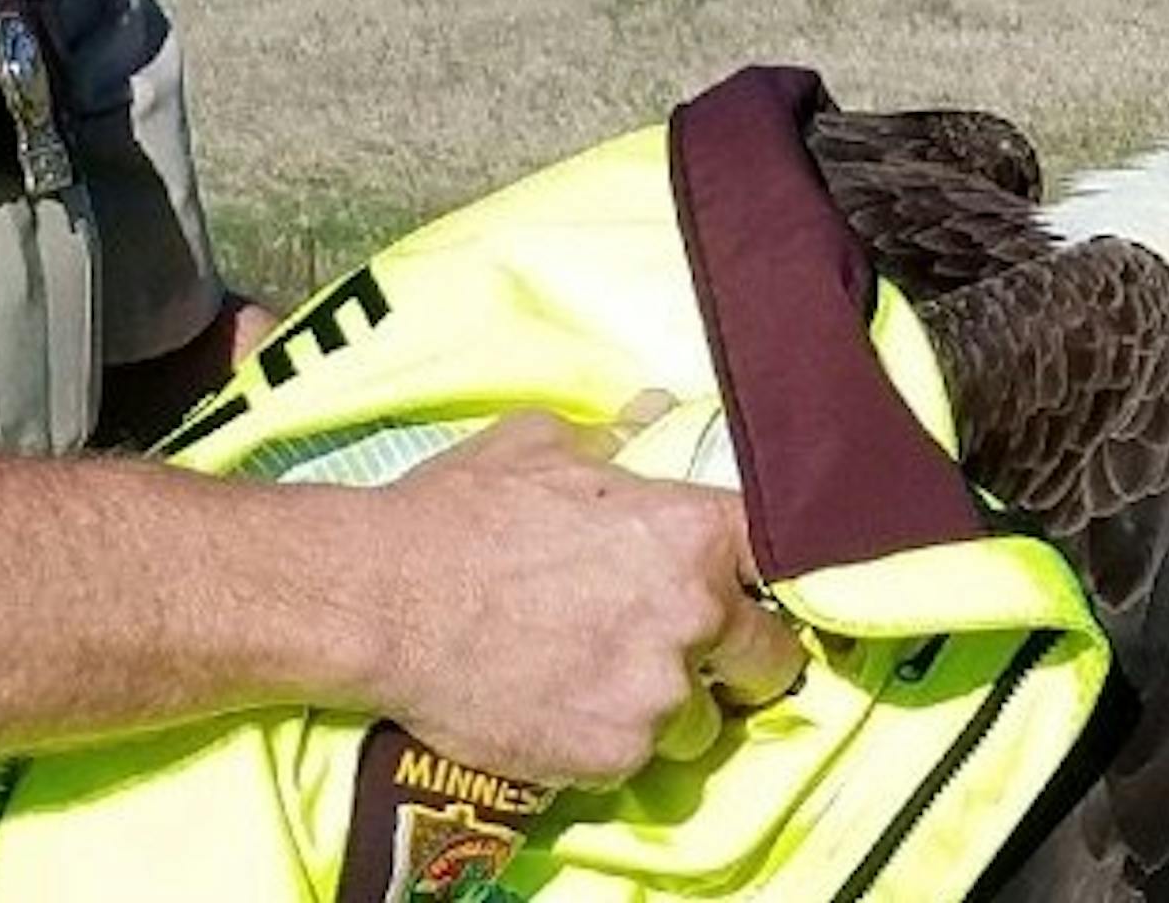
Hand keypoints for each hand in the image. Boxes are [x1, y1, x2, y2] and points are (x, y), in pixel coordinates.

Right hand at [355, 411, 804, 787]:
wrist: (384, 600)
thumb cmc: (459, 511)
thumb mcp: (542, 445)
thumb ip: (616, 441)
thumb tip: (653, 412)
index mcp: (693, 529)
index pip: (784, 556)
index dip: (770, 574)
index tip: (755, 588)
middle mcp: (694, 612)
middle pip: (770, 654)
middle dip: (741, 658)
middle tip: (695, 653)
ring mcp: (658, 693)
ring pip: (701, 717)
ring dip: (669, 705)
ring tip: (604, 681)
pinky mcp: (615, 755)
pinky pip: (637, 756)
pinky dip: (609, 740)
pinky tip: (561, 708)